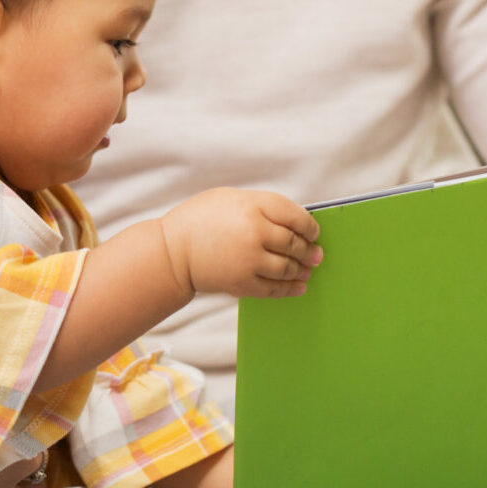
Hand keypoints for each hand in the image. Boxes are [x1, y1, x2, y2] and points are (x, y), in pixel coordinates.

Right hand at [160, 187, 321, 298]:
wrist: (170, 251)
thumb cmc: (197, 220)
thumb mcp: (229, 198)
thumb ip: (260, 206)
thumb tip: (290, 221)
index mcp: (253, 206)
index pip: (295, 216)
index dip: (309, 226)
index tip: (313, 231)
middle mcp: (255, 232)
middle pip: (294, 243)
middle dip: (309, 250)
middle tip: (316, 254)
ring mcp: (250, 260)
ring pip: (288, 268)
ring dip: (301, 270)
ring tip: (306, 270)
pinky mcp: (243, 283)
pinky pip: (274, 289)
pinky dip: (290, 289)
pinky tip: (298, 287)